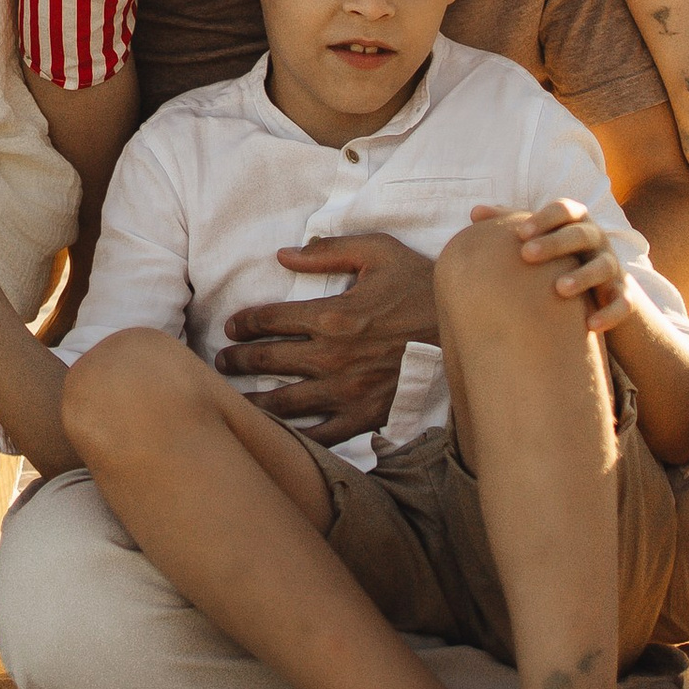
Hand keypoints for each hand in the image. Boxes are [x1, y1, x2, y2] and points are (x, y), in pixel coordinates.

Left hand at [216, 229, 436, 440]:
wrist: (465, 329)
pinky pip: (321, 435)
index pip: (269, 320)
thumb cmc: (420, 286)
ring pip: (284, 403)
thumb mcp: (379, 252)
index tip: (232, 327)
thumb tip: (285, 254)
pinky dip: (295, 437)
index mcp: (331, 315)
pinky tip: (279, 435)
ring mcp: (347, 391)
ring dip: (253, 401)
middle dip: (238, 360)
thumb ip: (329, 251)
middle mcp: (332, 357)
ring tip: (236, 399)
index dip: (244, 323)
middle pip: (267, 362)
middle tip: (223, 361)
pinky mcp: (365, 416)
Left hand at [489, 197, 637, 339]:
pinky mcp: (624, 295)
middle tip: (527, 255)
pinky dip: (610, 313)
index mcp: (576, 223)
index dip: (543, 218)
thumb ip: (511, 223)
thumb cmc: (560, 258)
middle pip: (581, 234)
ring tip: (558, 289)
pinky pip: (623, 303)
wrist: (602, 289)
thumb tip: (475, 212)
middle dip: (556, 243)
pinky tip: (590, 326)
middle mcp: (597, 240)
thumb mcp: (540, 238)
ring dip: (583, 276)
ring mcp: (613, 267)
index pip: (563, 210)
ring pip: (604, 266)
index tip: (520, 233)